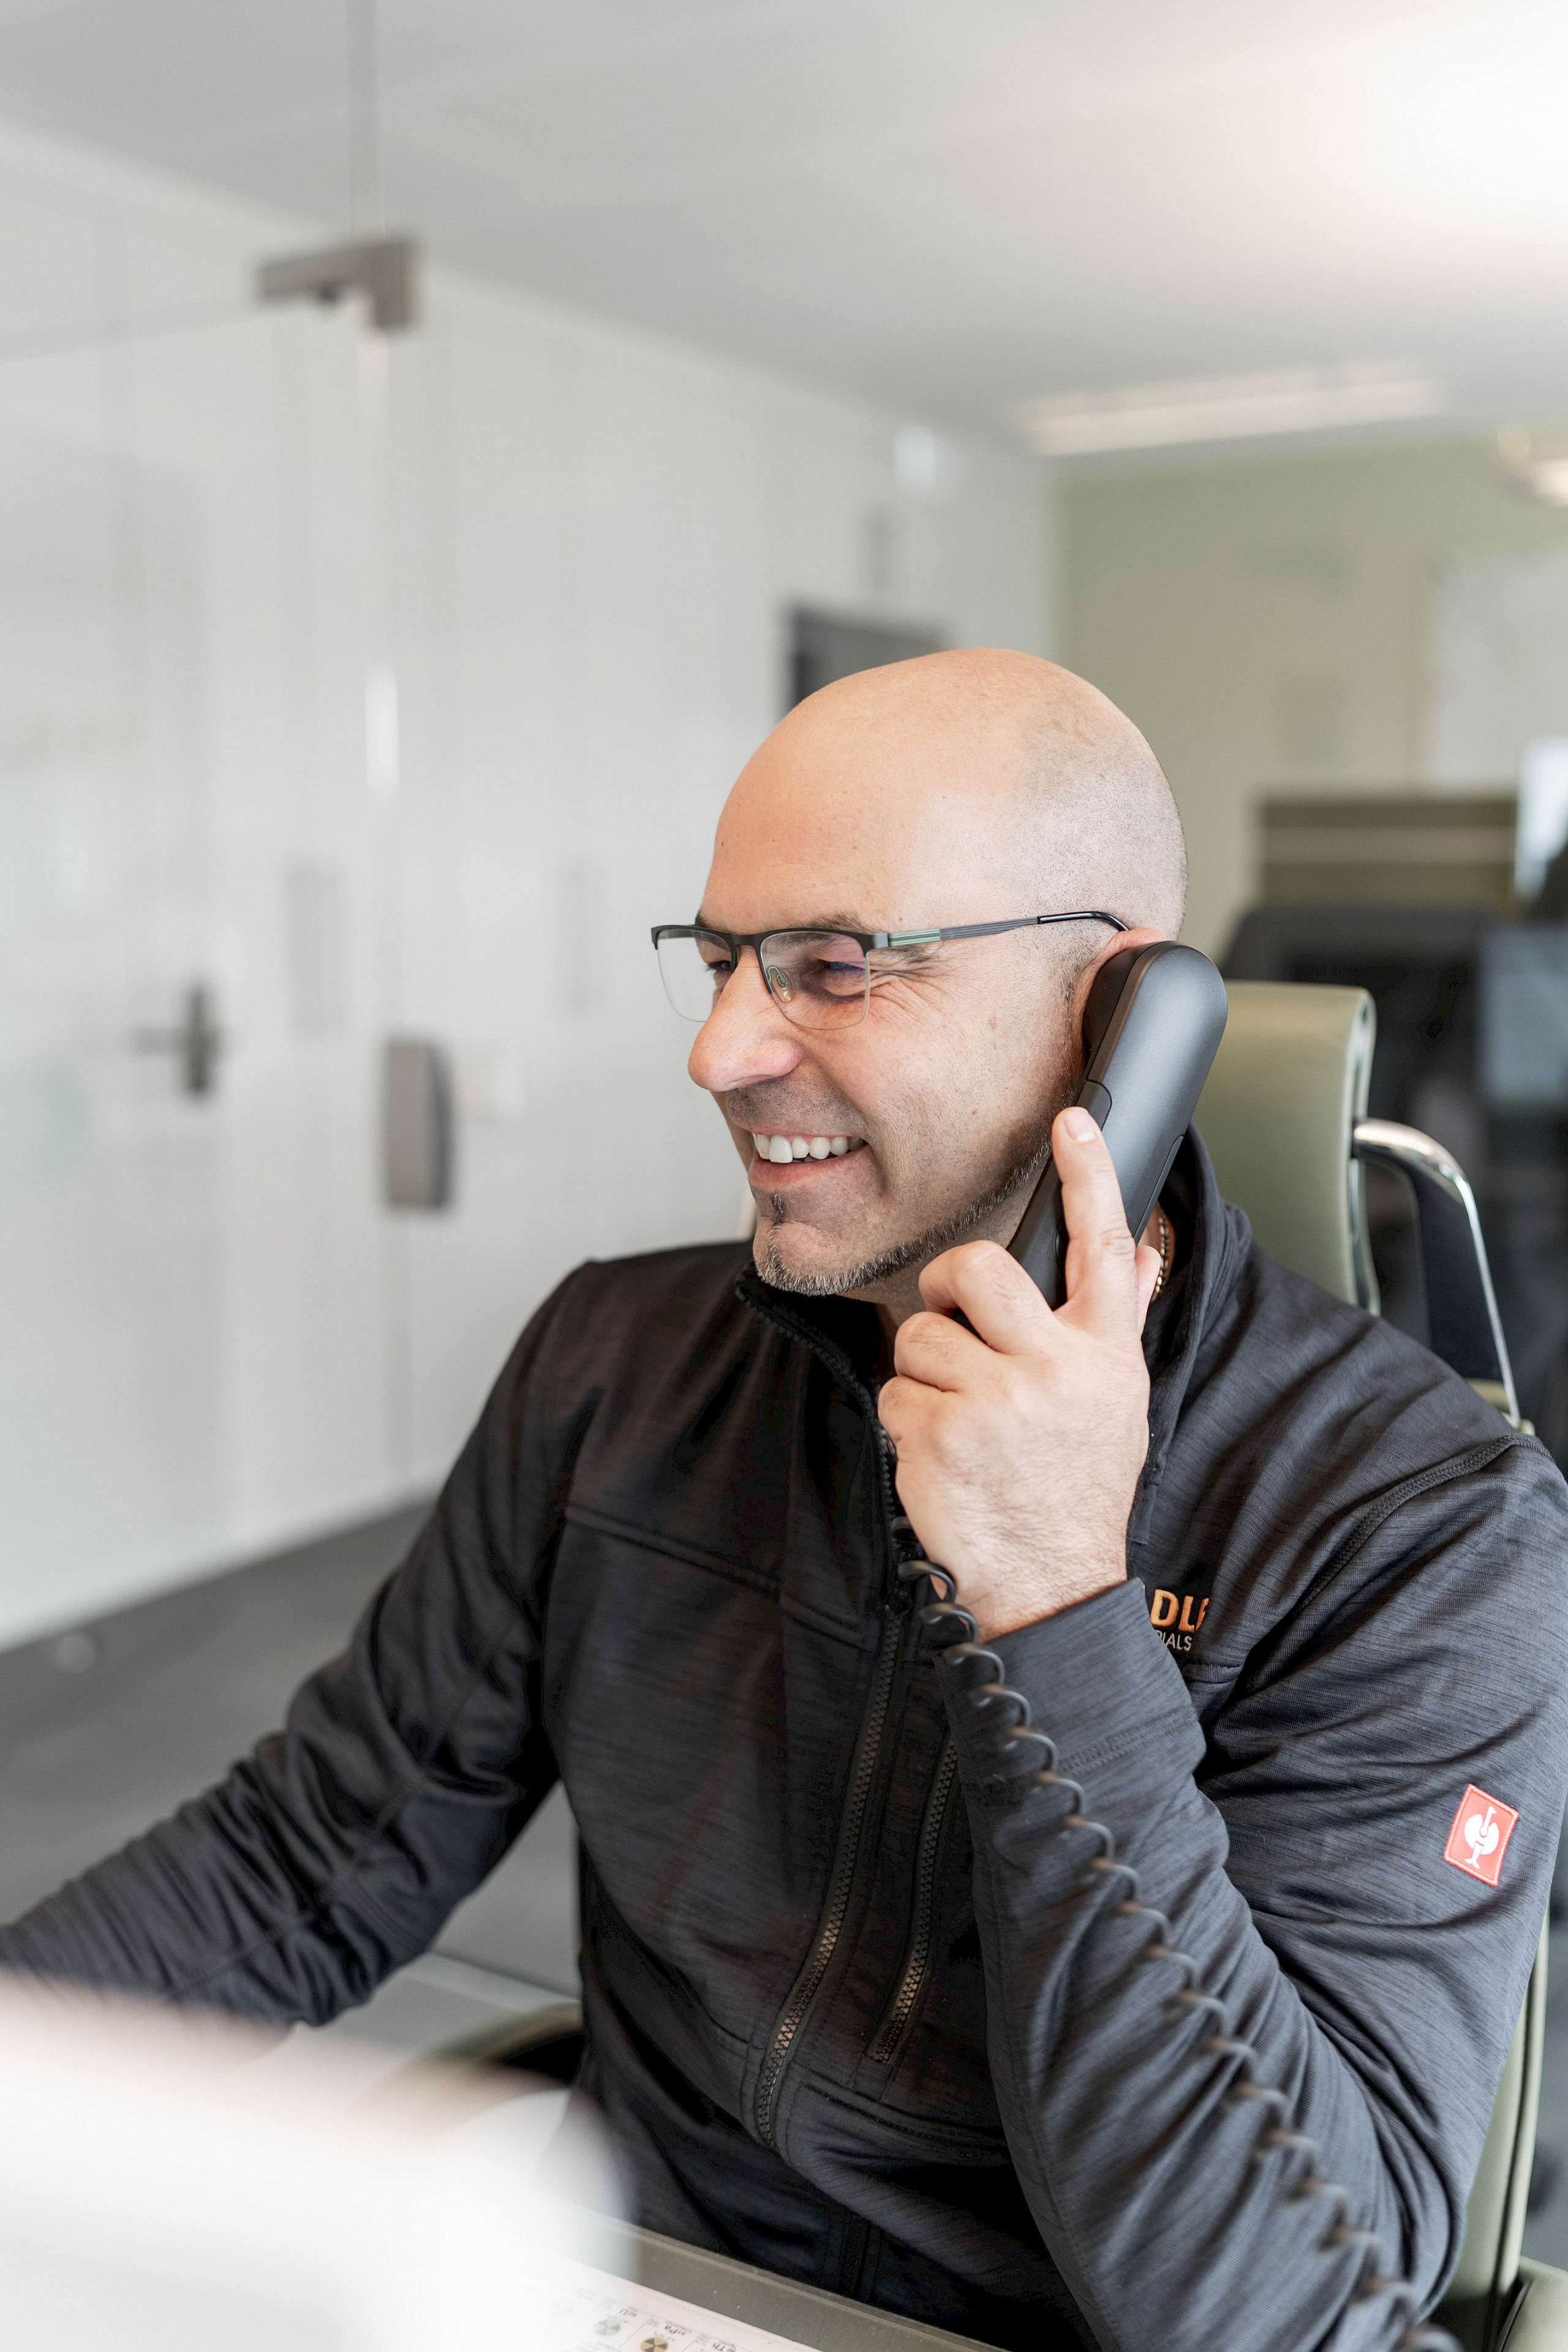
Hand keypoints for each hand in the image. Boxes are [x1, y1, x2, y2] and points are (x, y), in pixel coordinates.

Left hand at [877, 1107, 1162, 1640]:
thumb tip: (1135, 1256)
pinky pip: (893, 1392)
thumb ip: (1114, 1326)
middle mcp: (1056, 1370)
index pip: (1104, 1248)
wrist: (1052, 1586)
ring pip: (921, 1335)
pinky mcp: (942, 1436)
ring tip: (962, 1422)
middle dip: (948, 1286)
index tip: (1073, 1121)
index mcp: (1105, 1356)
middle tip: (953, 1321)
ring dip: (926, 1375)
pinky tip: (942, 1457)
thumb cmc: (1077, 1493)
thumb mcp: (1117, 1406)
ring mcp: (997, 1402)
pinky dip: (906, 1423)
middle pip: (978, 1268)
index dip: (1089, 1178)